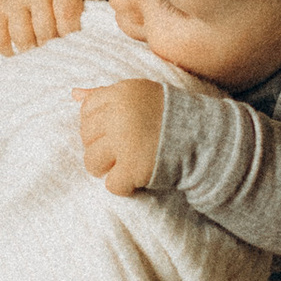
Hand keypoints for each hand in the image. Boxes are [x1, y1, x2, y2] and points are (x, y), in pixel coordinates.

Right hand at [0, 0, 101, 54]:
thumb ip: (94, 14)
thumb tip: (105, 44)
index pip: (66, 13)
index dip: (71, 34)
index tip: (76, 46)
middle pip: (44, 30)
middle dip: (54, 48)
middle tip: (60, 55)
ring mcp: (14, 0)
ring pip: (22, 37)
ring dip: (33, 51)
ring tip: (41, 54)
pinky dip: (7, 50)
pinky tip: (18, 52)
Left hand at [74, 77, 164, 195]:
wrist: (206, 138)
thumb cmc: (171, 115)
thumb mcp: (141, 94)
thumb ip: (107, 94)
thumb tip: (74, 94)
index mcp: (122, 93)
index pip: (86, 110)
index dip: (97, 125)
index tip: (114, 131)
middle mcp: (119, 115)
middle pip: (86, 137)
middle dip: (101, 146)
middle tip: (123, 150)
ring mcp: (125, 142)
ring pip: (91, 162)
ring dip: (107, 168)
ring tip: (126, 165)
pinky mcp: (132, 168)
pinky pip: (111, 185)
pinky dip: (124, 186)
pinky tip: (138, 178)